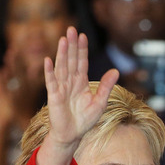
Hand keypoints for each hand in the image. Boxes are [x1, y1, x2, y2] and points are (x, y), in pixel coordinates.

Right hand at [43, 26, 118, 149]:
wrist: (73, 135)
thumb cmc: (85, 120)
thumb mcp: (100, 102)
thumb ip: (106, 86)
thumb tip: (116, 70)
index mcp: (81, 83)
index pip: (82, 62)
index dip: (82, 49)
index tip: (82, 35)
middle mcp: (70, 82)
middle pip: (71, 60)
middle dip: (71, 45)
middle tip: (71, 29)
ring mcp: (61, 88)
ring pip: (62, 67)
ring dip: (62, 53)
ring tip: (63, 39)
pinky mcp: (54, 96)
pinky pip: (51, 82)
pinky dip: (49, 72)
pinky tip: (48, 60)